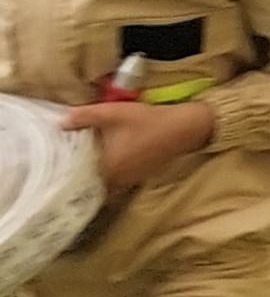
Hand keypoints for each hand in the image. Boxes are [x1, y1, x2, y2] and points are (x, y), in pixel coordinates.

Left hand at [60, 97, 215, 190]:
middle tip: (72, 164)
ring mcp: (131, 180)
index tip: (61, 169)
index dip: (70, 176)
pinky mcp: (141, 176)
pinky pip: (120, 180)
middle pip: (93, 184)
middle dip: (83, 177)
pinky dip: (113, 173)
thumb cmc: (145, 121)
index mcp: (107, 167)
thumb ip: (83, 117)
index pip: (81, 181)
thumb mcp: (111, 113)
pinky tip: (112, 159)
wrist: (182, 128)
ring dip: (99, 176)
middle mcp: (118, 179)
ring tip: (89, 161)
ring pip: (107, 183)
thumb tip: (60, 123)